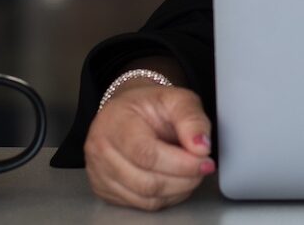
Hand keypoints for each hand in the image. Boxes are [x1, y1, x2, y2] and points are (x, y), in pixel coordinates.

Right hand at [84, 81, 214, 210]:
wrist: (129, 110)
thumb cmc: (150, 105)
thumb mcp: (177, 99)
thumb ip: (192, 120)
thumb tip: (201, 147)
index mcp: (115, 122)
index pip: (146, 154)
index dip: (180, 163)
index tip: (204, 161)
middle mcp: (101, 149)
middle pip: (146, 181)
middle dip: (184, 179)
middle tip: (203, 167)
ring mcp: (99, 172)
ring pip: (145, 198)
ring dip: (178, 190)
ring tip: (191, 172)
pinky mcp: (105, 189)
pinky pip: (141, 204)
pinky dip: (166, 197)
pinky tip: (176, 181)